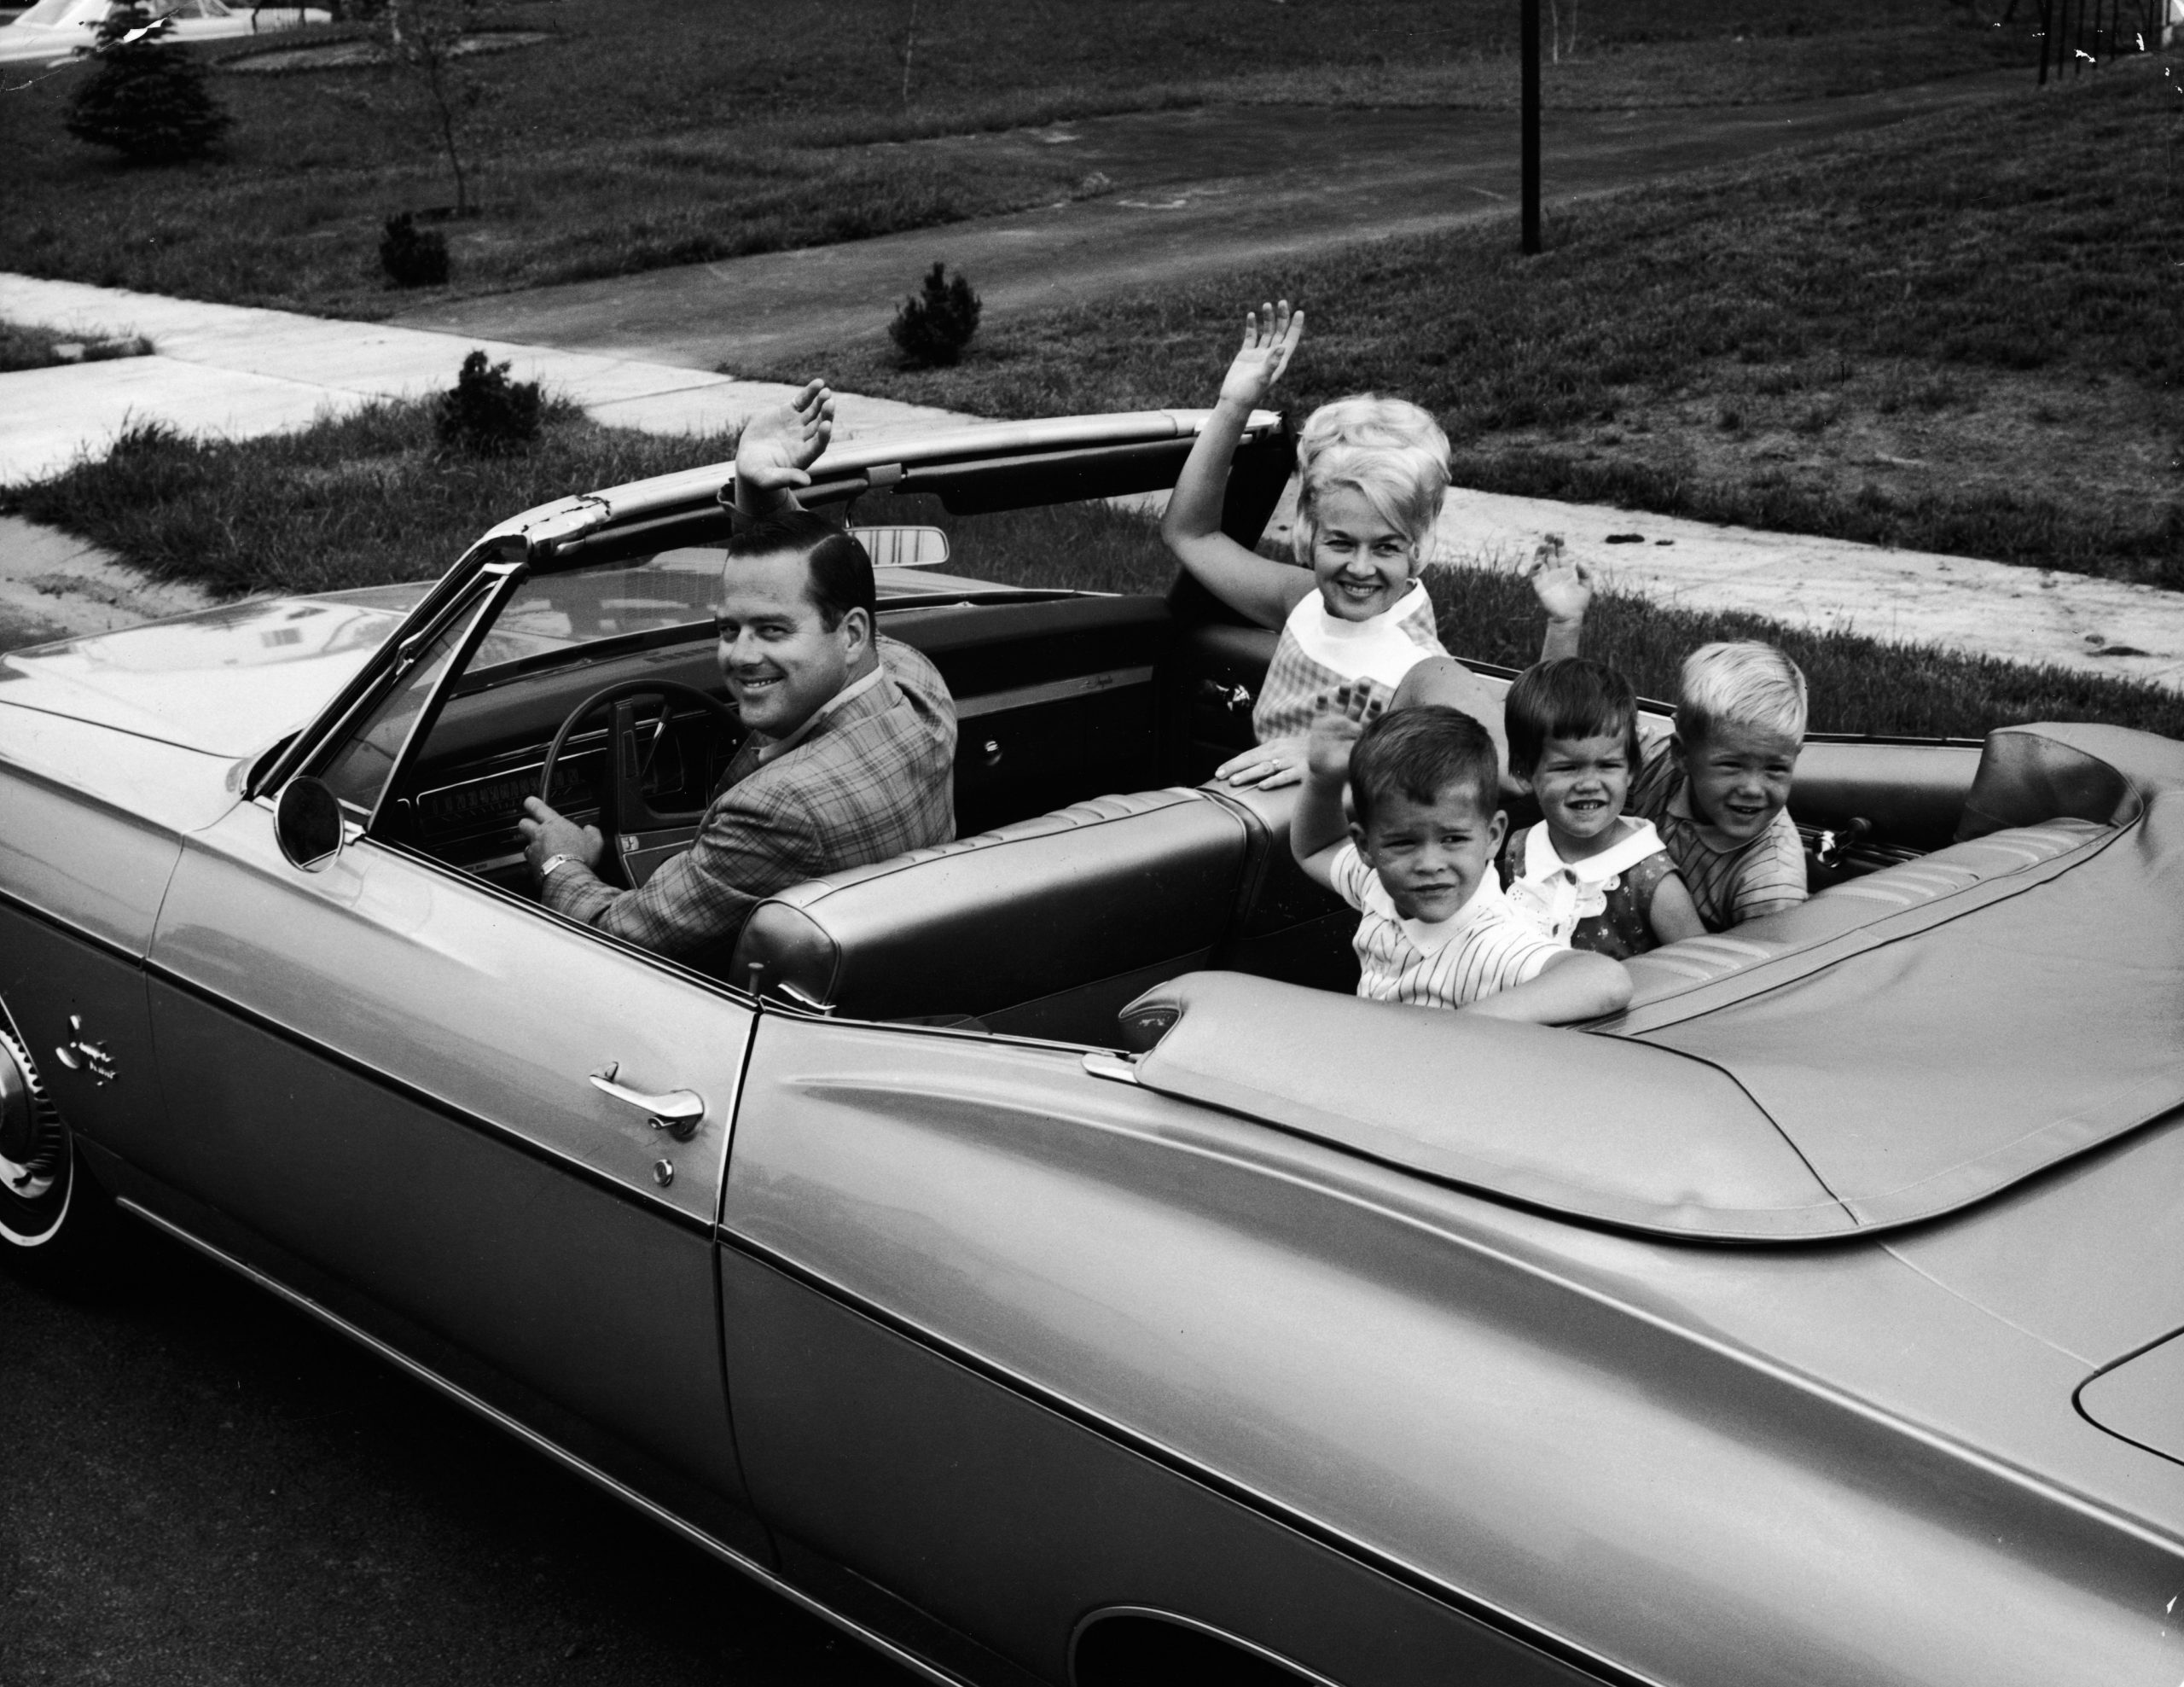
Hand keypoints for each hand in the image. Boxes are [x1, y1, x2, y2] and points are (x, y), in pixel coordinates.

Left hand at [518, 796, 604, 883]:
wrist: (567, 877)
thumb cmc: (579, 857)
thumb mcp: (594, 841)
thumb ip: (592, 832)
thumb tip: (591, 830)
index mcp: (553, 824)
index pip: (535, 806)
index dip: (532, 803)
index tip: (531, 803)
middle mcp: (539, 836)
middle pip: (524, 823)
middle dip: (528, 824)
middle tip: (536, 827)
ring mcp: (534, 852)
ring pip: (526, 845)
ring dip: (533, 848)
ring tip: (544, 853)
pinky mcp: (531, 868)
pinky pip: (529, 865)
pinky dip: (535, 866)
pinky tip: (544, 869)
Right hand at [735, 379, 834, 496]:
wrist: (748, 458)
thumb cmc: (757, 473)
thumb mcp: (767, 479)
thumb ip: (785, 479)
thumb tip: (806, 482)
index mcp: (803, 456)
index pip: (818, 446)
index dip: (823, 436)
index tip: (826, 425)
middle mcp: (804, 440)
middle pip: (819, 426)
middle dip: (825, 415)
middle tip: (830, 403)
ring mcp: (798, 424)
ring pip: (813, 412)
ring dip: (820, 402)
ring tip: (825, 391)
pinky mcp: (789, 412)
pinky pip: (803, 401)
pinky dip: (810, 392)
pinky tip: (819, 383)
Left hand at [1215, 733, 1306, 788]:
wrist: (1335, 747)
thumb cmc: (1308, 751)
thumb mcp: (1287, 749)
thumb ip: (1271, 756)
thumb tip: (1252, 766)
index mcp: (1275, 746)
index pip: (1249, 754)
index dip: (1233, 763)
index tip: (1219, 772)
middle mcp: (1281, 751)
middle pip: (1253, 759)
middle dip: (1235, 768)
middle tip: (1220, 776)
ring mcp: (1292, 760)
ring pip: (1265, 768)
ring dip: (1248, 774)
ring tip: (1234, 782)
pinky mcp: (1304, 770)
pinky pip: (1286, 776)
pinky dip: (1274, 781)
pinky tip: (1262, 787)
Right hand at [1217, 300, 1303, 410]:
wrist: (1233, 401)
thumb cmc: (1250, 393)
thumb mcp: (1263, 377)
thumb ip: (1272, 362)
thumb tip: (1282, 346)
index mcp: (1279, 361)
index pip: (1290, 340)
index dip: (1296, 326)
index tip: (1299, 312)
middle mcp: (1271, 356)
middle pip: (1280, 332)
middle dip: (1282, 317)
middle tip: (1282, 302)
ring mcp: (1258, 355)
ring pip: (1266, 332)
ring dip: (1267, 319)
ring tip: (1267, 305)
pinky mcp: (1245, 355)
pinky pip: (1250, 337)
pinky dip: (1252, 326)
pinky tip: (1252, 315)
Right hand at [1304, 683, 1384, 782]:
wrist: (1325, 775)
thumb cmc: (1345, 770)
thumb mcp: (1358, 761)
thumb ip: (1368, 751)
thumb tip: (1386, 749)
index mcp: (1364, 730)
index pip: (1372, 714)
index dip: (1375, 706)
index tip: (1377, 700)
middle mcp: (1351, 722)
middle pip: (1358, 703)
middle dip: (1362, 692)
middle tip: (1365, 682)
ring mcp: (1336, 721)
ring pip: (1341, 701)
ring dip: (1343, 692)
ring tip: (1344, 685)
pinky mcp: (1320, 722)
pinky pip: (1321, 708)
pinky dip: (1321, 701)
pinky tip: (1323, 695)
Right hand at [1523, 538, 1591, 626]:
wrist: (1568, 617)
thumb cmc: (1578, 604)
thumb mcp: (1587, 586)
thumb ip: (1586, 573)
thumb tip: (1578, 562)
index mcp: (1565, 571)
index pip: (1561, 554)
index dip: (1560, 545)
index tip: (1560, 535)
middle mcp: (1555, 573)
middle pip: (1550, 554)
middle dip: (1550, 544)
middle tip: (1549, 533)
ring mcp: (1546, 579)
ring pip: (1541, 561)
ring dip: (1541, 552)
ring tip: (1543, 543)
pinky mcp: (1539, 586)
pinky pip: (1534, 574)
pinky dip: (1535, 567)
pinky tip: (1539, 561)